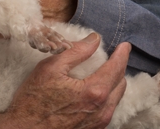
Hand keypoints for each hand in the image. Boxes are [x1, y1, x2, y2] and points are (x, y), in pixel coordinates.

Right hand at [0, 35, 130, 128]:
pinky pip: (108, 110)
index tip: (125, 45)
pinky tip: (98, 89)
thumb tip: (94, 39)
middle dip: (119, 68)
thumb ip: (76, 51)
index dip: (122, 54)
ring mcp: (98, 123)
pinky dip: (108, 96)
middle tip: (114, 56)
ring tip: (107, 71)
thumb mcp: (51, 67)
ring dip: (115, 82)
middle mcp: (101, 110)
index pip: (116, 68)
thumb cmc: (34, 98)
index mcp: (93, 92)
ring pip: (116, 98)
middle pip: (120, 84)